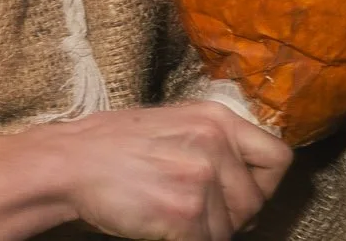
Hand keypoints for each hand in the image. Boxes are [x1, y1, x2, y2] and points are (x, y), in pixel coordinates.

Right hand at [0, 103, 291, 240]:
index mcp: (215, 117)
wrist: (67, 162)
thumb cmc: (112, 146)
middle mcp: (215, 141)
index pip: (278, 158)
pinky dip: (185, 239)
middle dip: (229, 215)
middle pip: (255, 201)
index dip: (262, 183)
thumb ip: (211, 142)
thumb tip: (248, 178)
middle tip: (191, 209)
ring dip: (205, 231)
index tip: (238, 194)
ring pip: (232, 228)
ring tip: (168, 213)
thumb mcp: (171, 125)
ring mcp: (202, 176)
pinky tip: (159, 225)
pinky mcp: (187, 211)